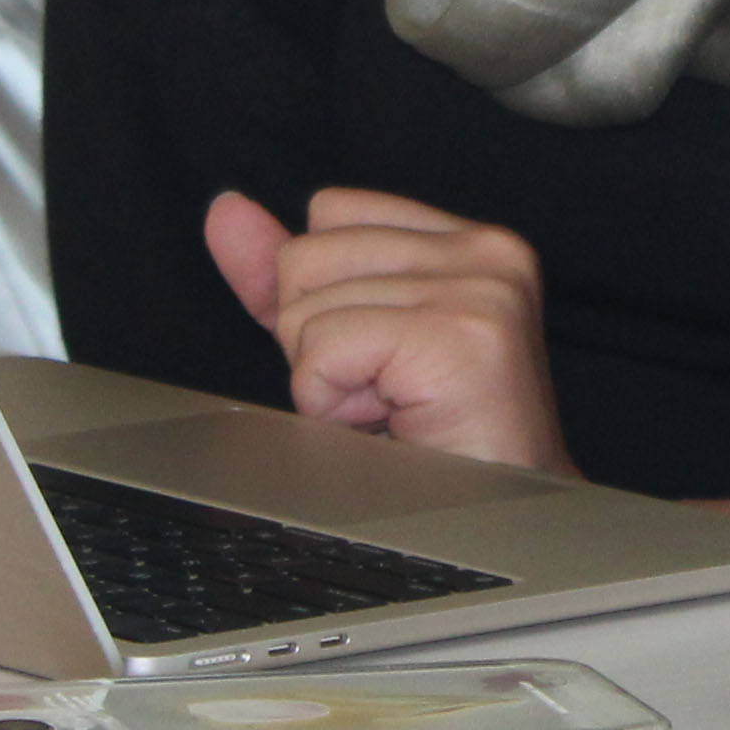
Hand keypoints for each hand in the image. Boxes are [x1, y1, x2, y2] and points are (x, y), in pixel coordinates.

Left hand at [202, 188, 572, 468]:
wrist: (503, 518)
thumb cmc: (432, 442)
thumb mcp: (348, 338)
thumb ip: (289, 275)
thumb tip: (226, 212)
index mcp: (469, 241)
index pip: (332, 211)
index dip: (323, 292)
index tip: (376, 351)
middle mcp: (483, 251)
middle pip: (307, 255)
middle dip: (317, 337)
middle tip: (385, 389)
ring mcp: (477, 289)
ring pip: (307, 309)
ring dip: (327, 380)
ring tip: (393, 408)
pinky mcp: (459, 334)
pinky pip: (324, 351)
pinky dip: (333, 403)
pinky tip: (390, 420)